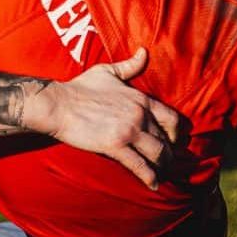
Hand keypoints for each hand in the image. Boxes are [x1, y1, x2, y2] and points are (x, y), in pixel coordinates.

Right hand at [19, 49, 188, 187]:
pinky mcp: (115, 147)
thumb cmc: (80, 87)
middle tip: (169, 162)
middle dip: (169, 153)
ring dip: (163, 166)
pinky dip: (149, 177)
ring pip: (157, 153)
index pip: (171, 118)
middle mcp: (140, 115)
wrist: (59, 104)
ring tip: (162, 173)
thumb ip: (130, 65)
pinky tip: (153, 185)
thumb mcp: (108, 72)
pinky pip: (139, 165)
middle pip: (166, 139)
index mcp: (141, 98)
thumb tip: (144, 52)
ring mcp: (129, 131)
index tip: (176, 140)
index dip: (177, 132)